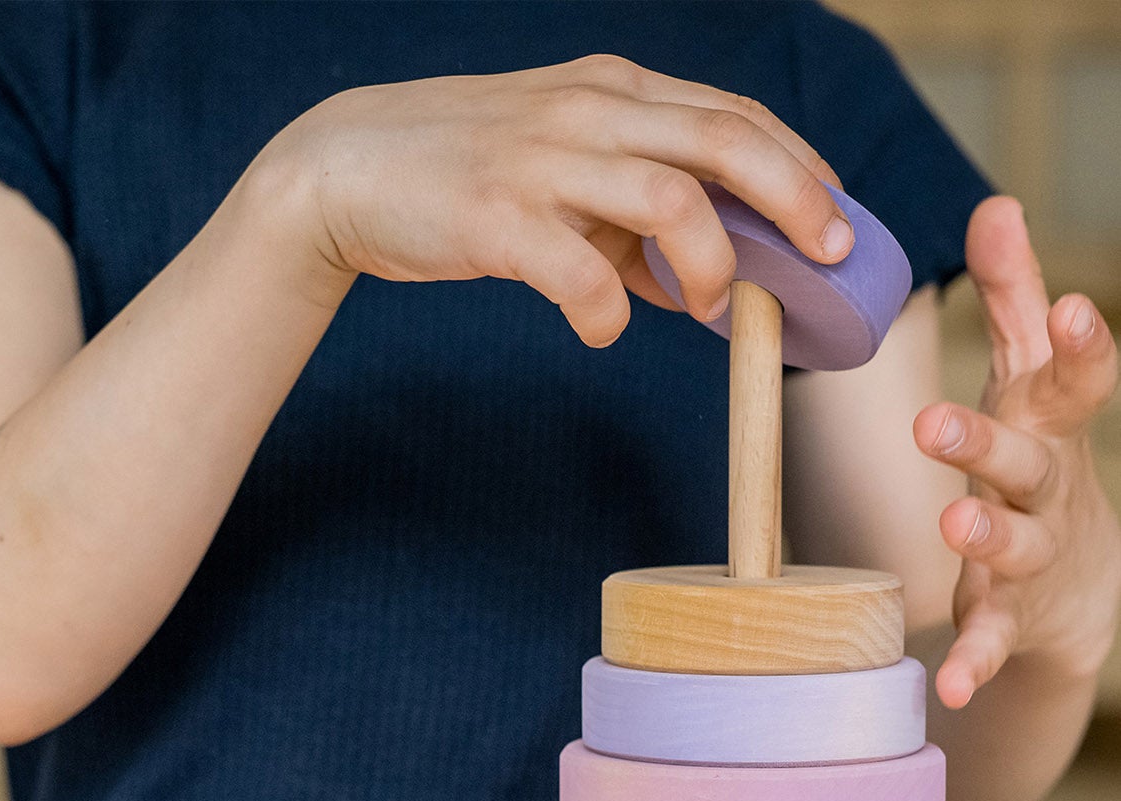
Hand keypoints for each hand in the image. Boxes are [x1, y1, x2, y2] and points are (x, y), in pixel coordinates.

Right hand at [256, 54, 853, 345]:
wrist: (347, 169)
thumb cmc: (460, 175)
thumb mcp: (556, 170)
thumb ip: (623, 213)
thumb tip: (690, 277)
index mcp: (609, 90)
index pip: (730, 114)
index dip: (797, 165)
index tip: (834, 218)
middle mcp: (587, 111)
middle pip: (724, 140)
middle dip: (793, 199)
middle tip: (824, 257)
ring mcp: (542, 161)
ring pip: (670, 198)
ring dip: (708, 261)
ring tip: (706, 307)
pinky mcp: (496, 219)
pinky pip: (580, 273)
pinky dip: (608, 312)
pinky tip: (602, 329)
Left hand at [913, 197, 1120, 708]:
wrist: (1078, 593)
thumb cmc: (1040, 460)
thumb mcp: (1031, 382)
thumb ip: (1014, 300)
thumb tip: (995, 202)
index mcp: (1049, 425)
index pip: (1073, 379)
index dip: (1077, 345)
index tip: (1070, 307)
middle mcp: (1047, 487)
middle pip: (1021, 461)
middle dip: (983, 440)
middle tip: (932, 425)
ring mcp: (1033, 556)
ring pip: (1011, 547)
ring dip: (983, 537)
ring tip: (950, 523)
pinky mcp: (1012, 618)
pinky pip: (992, 640)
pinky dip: (975, 661)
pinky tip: (952, 687)